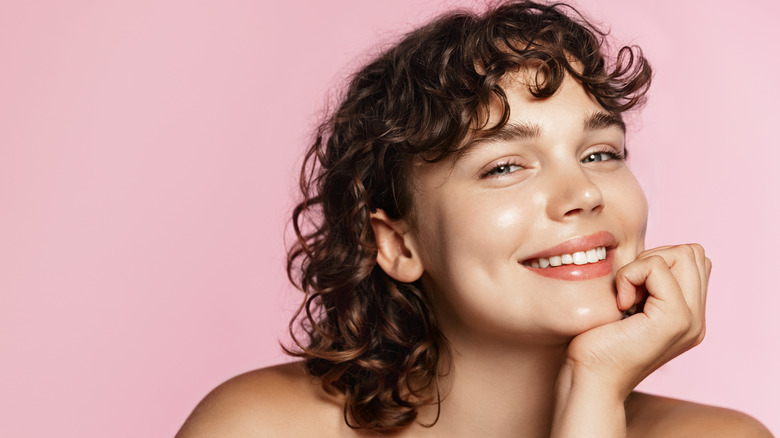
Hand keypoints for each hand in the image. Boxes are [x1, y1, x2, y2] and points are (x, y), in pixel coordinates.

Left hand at [566, 243, 711, 397]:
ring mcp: (692, 320)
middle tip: (629, 291)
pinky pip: (656, 266)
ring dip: (643, 266)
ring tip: (627, 299)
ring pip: (682, 253)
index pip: (693, 259)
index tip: (631, 290)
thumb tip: (651, 256)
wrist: (590, 379)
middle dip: (653, 259)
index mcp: (690, 316)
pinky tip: (620, 305)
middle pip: (692, 252)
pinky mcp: (675, 319)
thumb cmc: (596, 342)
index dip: (657, 261)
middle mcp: (698, 319)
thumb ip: (649, 284)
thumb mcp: (628, 306)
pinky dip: (630, 276)